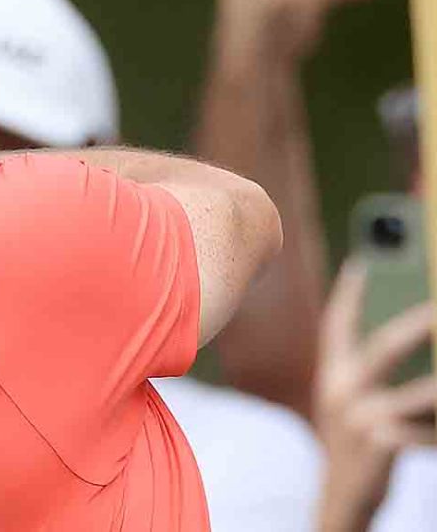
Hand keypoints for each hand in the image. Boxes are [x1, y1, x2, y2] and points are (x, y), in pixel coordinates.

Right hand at [315, 261, 435, 530]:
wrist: (343, 497)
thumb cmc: (359, 441)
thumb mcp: (352, 402)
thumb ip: (371, 371)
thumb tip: (422, 334)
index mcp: (332, 374)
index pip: (337, 324)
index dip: (350, 292)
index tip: (364, 262)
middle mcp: (338, 390)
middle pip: (383, 347)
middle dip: (417, 322)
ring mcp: (358, 418)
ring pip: (418, 390)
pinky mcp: (379, 444)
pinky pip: (427, 428)